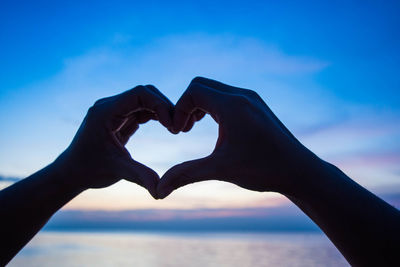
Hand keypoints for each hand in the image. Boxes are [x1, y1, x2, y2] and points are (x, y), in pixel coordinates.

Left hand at [55, 85, 173, 197]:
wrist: (72, 172)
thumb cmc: (89, 170)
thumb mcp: (117, 171)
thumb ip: (141, 176)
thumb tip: (161, 192)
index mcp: (105, 112)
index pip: (139, 94)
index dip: (160, 105)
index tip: (172, 124)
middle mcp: (109, 106)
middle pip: (144, 93)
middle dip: (163, 106)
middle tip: (178, 126)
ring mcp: (114, 110)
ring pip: (145, 99)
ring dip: (161, 110)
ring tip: (175, 128)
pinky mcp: (119, 117)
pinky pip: (141, 109)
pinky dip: (155, 116)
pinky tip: (167, 127)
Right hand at [157, 77, 315, 197]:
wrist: (299, 171)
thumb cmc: (263, 170)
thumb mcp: (220, 170)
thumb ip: (186, 174)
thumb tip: (159, 190)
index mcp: (233, 106)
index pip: (193, 91)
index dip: (178, 110)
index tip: (178, 132)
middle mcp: (242, 95)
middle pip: (201, 85)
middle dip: (186, 105)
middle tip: (183, 129)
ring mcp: (251, 98)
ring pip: (214, 89)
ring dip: (199, 105)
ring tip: (193, 128)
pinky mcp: (256, 105)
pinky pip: (226, 95)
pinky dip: (212, 106)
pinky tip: (213, 126)